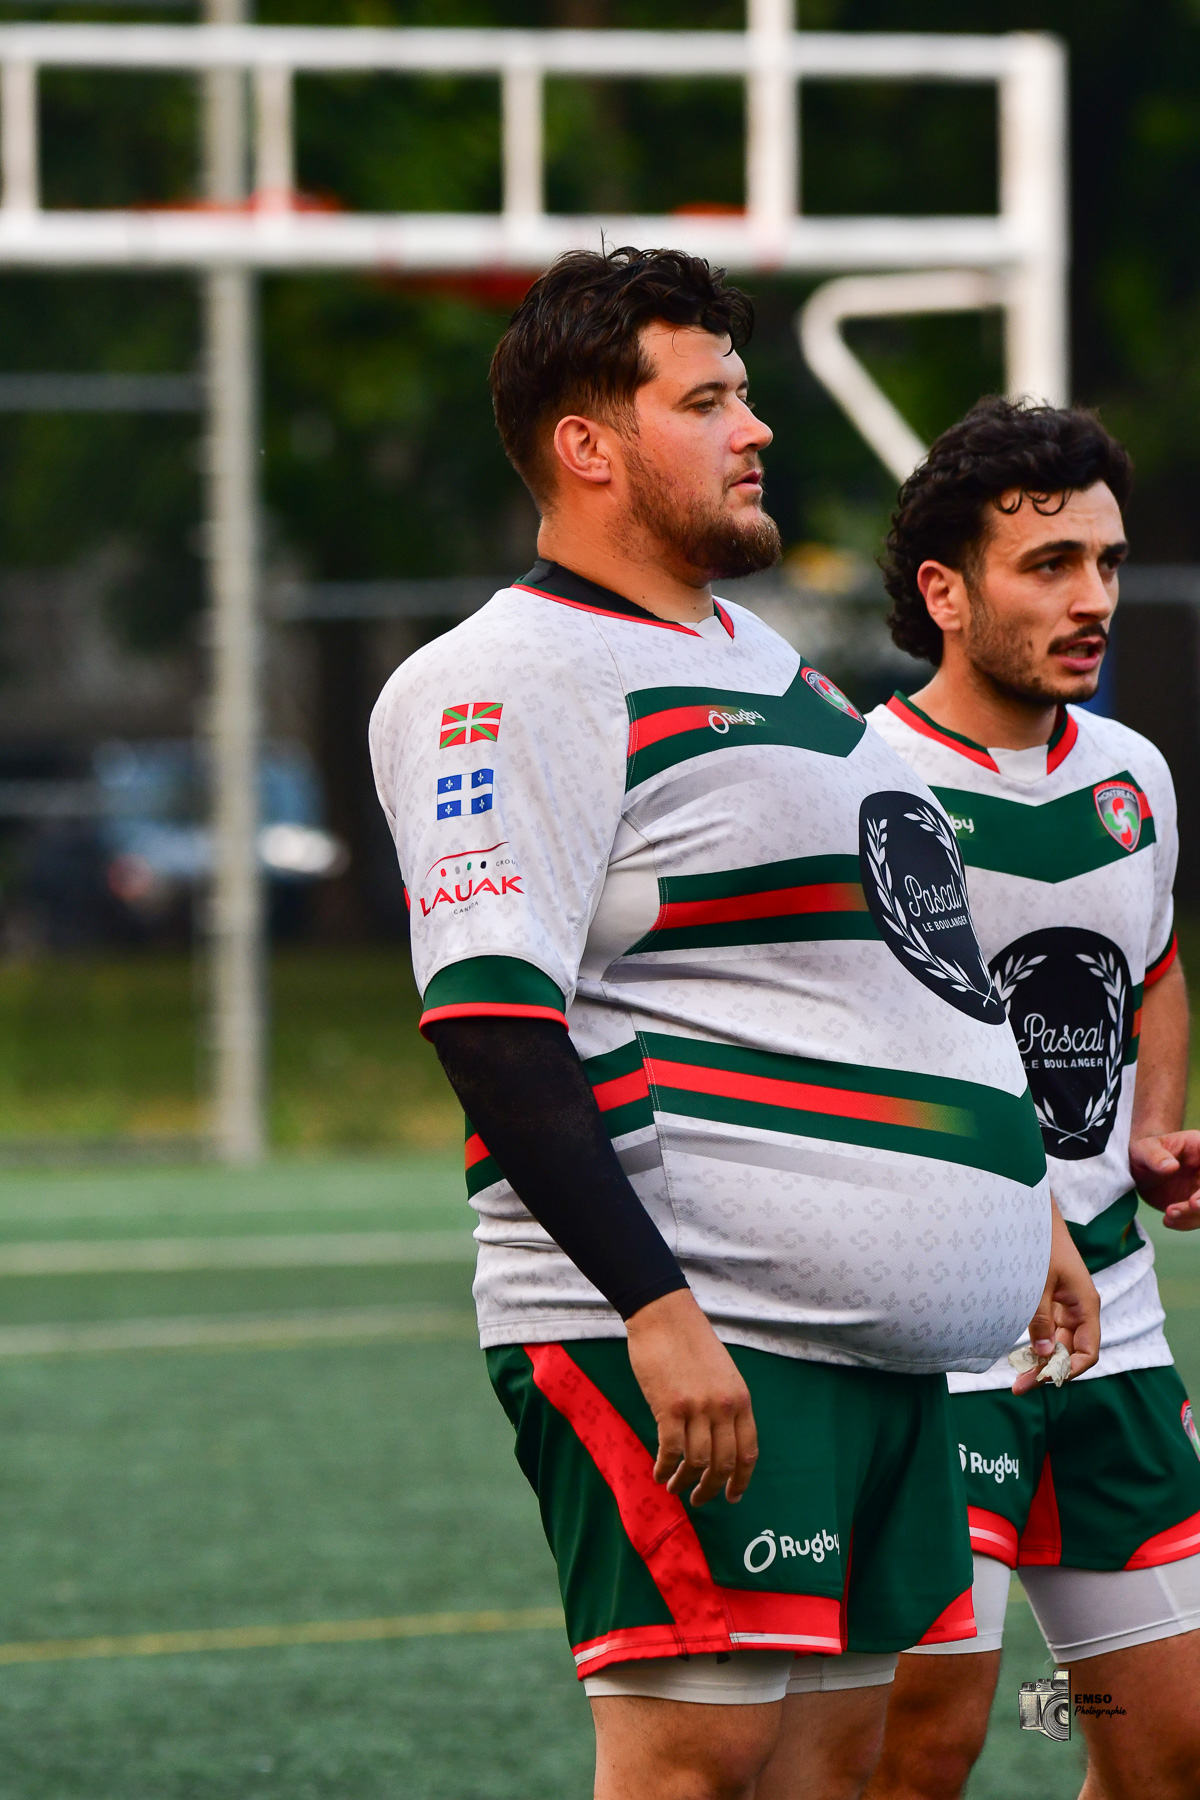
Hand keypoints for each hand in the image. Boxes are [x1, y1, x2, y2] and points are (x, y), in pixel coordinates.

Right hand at [625, 1288, 757, 1506]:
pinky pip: (670, 1451)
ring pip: (696, 1462)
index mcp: (741, 1399)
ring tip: (673, 1487)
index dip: (741, 1481)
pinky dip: (664, 1468)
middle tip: (698, 1499)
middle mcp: (724, 1407)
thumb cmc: (690, 1342)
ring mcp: (698, 1408)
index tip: (732, 1497)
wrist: (664, 1316)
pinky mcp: (670, 1408)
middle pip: (723, 1463)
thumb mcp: (722, 1374)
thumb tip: (717, 1442)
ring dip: (684, 1481)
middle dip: (710, 1488)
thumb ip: (725, 1406)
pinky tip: (658, 1473)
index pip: (748, 1452)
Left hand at [1013, 1202, 1099, 1393]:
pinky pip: (1047, 1328)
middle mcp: (1077, 1308)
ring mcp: (1063, 1303)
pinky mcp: (1048, 1298)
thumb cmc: (1038, 1243)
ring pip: (1057, 1342)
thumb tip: (1045, 1353)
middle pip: (1069, 1350)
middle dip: (1047, 1370)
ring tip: (1016, 1376)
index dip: (1069, 1370)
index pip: (1087, 1351)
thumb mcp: (1038, 1282)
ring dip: (1040, 1359)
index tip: (1043, 1380)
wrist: (1029, 1212)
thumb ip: (1041, 1317)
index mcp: (1085, 1305)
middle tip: (1018, 1386)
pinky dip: (1035, 1342)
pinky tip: (1018, 1352)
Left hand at [1130, 1132, 1199, 1229]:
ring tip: (1169, 1215)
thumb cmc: (1144, 1152)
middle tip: (1190, 1206)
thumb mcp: (1143, 1150)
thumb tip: (1170, 1166)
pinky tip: (1169, 1221)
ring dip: (1194, 1216)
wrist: (1139, 1169)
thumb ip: (1155, 1156)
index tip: (1194, 1200)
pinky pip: (1199, 1218)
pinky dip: (1187, 1223)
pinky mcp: (1197, 1204)